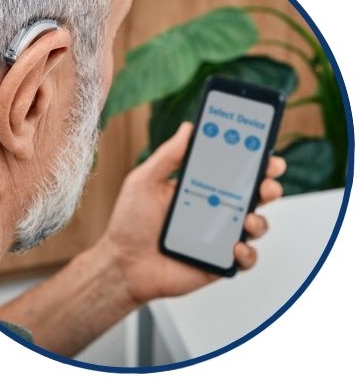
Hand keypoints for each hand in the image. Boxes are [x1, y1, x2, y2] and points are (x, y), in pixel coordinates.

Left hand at [101, 122, 286, 304]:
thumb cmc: (130, 223)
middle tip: (266, 182)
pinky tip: (235, 247)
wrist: (122, 264)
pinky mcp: (219, 262)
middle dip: (268, 185)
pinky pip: (245, 259)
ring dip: (260, 220)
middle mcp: (214, 210)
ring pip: (255, 225)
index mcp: (199, 187)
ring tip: (248, 218)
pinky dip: (247, 254)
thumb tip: (188, 128)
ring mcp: (219, 237)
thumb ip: (168, 156)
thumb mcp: (145, 181)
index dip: (253, 159)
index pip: (234, 170)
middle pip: (253, 195)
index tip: (263, 148)